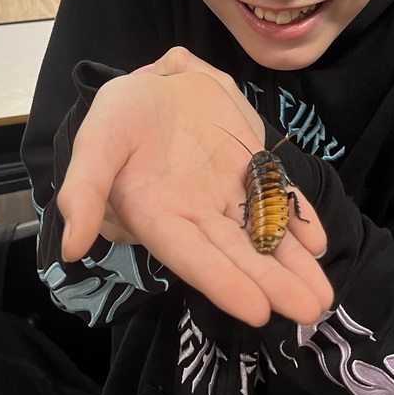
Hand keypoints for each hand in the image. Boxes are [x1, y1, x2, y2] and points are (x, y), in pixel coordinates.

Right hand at [57, 59, 332, 327]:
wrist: (151, 83)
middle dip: (272, 282)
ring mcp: (225, 192)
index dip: (223, 282)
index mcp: (157, 215)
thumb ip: (85, 191)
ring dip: (293, 262)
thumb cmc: (119, 114)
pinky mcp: (248, 168)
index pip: (192, 256)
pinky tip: (318, 242)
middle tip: (309, 311)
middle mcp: (195, 213)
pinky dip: (298, 218)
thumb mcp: (96, 140)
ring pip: (262, 233)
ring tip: (322, 294)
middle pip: (236, 254)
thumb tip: (72, 248)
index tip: (257, 310)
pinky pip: (276, 197)